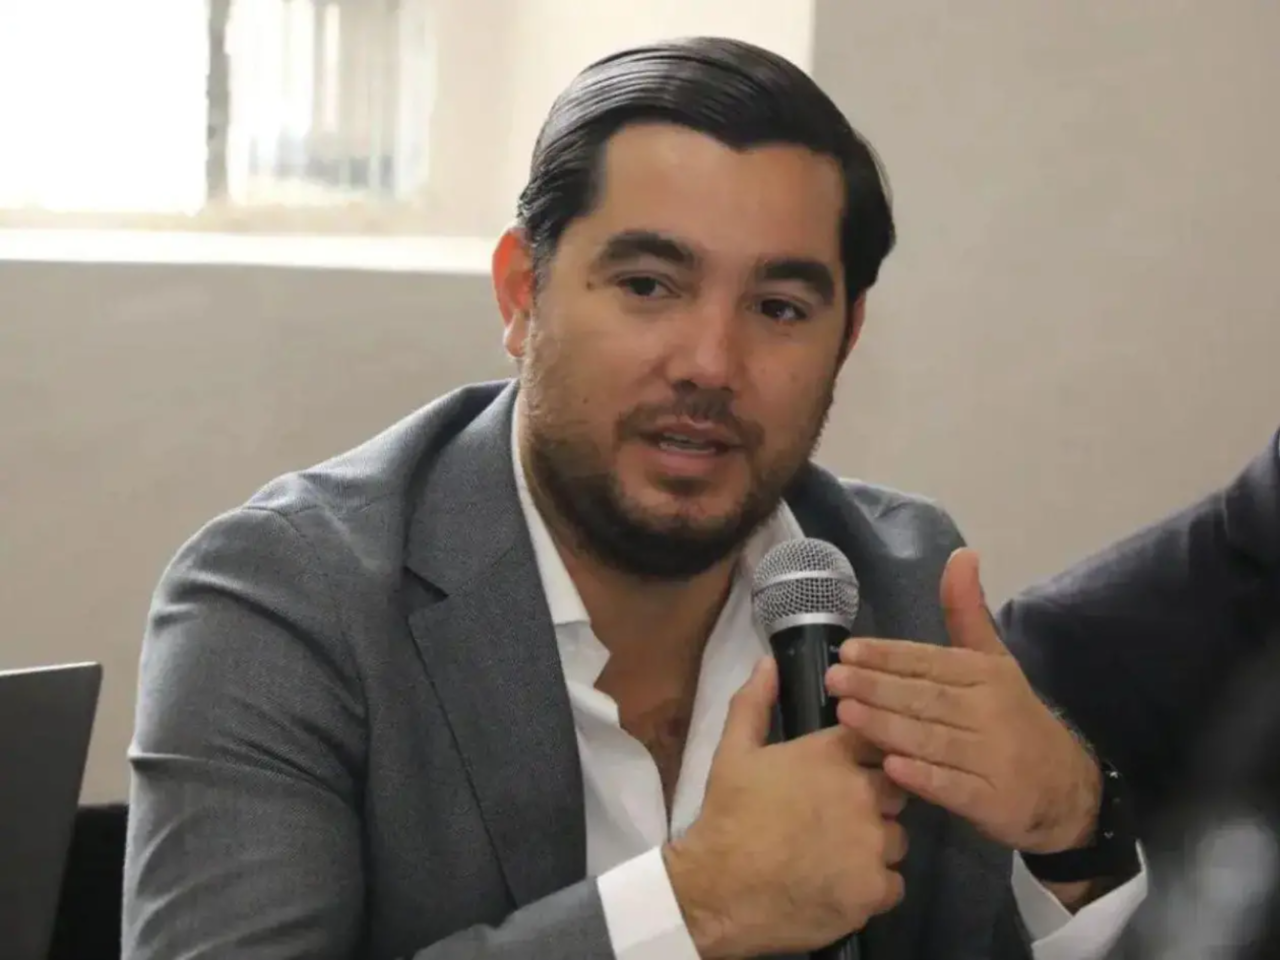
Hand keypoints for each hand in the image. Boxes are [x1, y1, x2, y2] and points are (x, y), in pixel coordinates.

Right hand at [664, 656, 907, 958]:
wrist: (718, 890)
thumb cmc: (729, 815)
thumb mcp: (733, 752)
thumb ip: (755, 703)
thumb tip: (768, 663)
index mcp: (832, 754)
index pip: (879, 739)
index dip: (870, 755)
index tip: (853, 769)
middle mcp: (862, 793)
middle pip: (897, 789)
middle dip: (876, 800)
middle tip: (841, 816)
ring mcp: (873, 844)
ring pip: (897, 839)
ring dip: (877, 845)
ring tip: (840, 854)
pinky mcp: (875, 889)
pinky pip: (893, 884)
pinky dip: (874, 886)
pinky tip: (843, 885)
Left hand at [825, 548, 1101, 855]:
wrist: (1065, 786)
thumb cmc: (1012, 716)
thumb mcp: (994, 661)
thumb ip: (968, 613)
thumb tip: (962, 554)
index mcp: (986, 675)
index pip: (931, 661)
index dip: (889, 656)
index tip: (849, 650)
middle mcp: (990, 712)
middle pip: (927, 698)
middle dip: (878, 687)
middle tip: (834, 679)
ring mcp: (994, 758)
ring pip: (933, 740)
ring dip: (888, 727)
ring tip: (846, 714)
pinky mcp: (994, 800)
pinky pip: (954, 787)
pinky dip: (923, 778)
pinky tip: (889, 767)